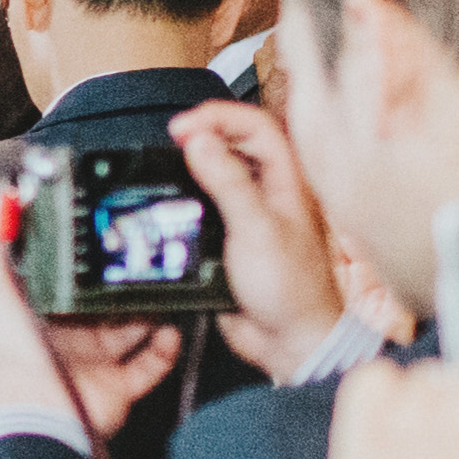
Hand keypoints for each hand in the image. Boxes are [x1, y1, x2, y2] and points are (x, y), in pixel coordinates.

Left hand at [0, 193, 182, 437]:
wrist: (41, 415)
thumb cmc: (14, 357)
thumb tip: (0, 197)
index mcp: (40, 312)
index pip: (67, 275)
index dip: (86, 254)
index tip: (110, 227)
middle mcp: (69, 335)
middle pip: (105, 298)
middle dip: (126, 278)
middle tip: (149, 254)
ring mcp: (96, 361)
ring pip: (134, 327)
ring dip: (152, 308)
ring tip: (165, 286)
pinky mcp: (120, 386)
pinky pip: (152, 364)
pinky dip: (166, 348)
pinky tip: (168, 330)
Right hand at [171, 100, 353, 373]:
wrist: (289, 341)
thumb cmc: (293, 290)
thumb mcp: (257, 228)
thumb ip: (228, 182)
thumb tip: (200, 142)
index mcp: (287, 179)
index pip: (253, 125)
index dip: (218, 117)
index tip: (184, 128)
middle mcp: (268, 190)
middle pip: (232, 142)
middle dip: (201, 134)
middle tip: (171, 142)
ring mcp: (247, 213)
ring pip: (215, 173)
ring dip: (190, 166)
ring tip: (166, 168)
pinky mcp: (227, 238)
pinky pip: (202, 207)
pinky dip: (184, 199)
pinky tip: (169, 203)